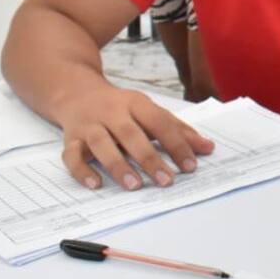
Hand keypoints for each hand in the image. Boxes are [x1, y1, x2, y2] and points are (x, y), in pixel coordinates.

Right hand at [56, 84, 214, 190]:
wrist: (77, 92)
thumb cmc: (121, 107)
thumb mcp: (149, 111)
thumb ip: (177, 130)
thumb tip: (208, 148)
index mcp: (136, 103)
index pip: (159, 122)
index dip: (176, 144)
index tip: (190, 166)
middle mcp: (112, 112)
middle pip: (131, 134)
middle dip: (150, 158)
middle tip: (167, 181)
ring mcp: (89, 125)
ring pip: (102, 144)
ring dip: (118, 165)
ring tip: (135, 186)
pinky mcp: (71, 139)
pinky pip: (71, 155)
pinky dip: (82, 171)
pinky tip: (96, 185)